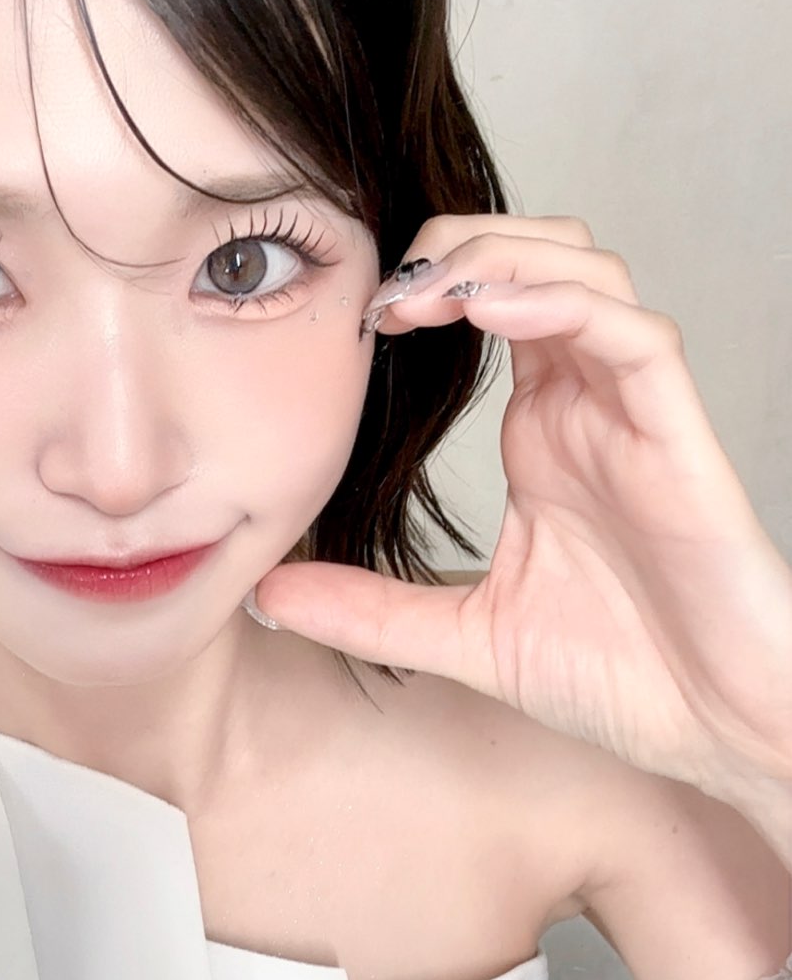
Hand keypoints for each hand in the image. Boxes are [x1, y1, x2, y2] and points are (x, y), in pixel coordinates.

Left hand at [253, 214, 791, 802]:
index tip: (358, 314)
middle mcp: (586, 404)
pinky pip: (634, 336)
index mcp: (541, 429)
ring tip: (427, 291)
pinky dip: (563, 306)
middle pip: (538, 258)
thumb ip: (368, 609)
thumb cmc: (617, 676)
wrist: (714, 734)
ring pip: (586, 273)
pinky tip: (492, 312)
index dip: (424, 283)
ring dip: (503, 258)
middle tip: (386, 290)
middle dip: (459, 245)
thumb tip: (266, 591)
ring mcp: (632, 414)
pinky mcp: (677, 439)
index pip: (490, 303)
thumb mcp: (463, 635)